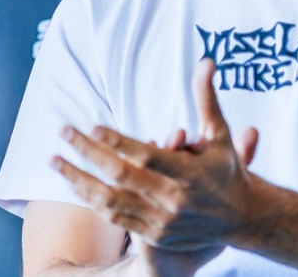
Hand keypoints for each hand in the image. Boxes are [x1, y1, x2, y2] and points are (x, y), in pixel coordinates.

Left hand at [51, 60, 259, 272]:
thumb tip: (205, 61)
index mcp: (189, 174)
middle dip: (87, 153)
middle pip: (120, 176)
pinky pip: (114, 218)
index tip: (91, 126)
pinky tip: (73, 183)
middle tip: (63, 131)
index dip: (117, 142)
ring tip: (53, 160)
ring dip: (78, 179)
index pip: (146, 156)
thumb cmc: (228, 170)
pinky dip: (91, 201)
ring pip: (110, 201)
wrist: (244, 220)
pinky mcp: (154, 236)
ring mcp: (162, 221)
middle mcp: (174, 199)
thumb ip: (206, 98)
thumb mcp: (220, 134)